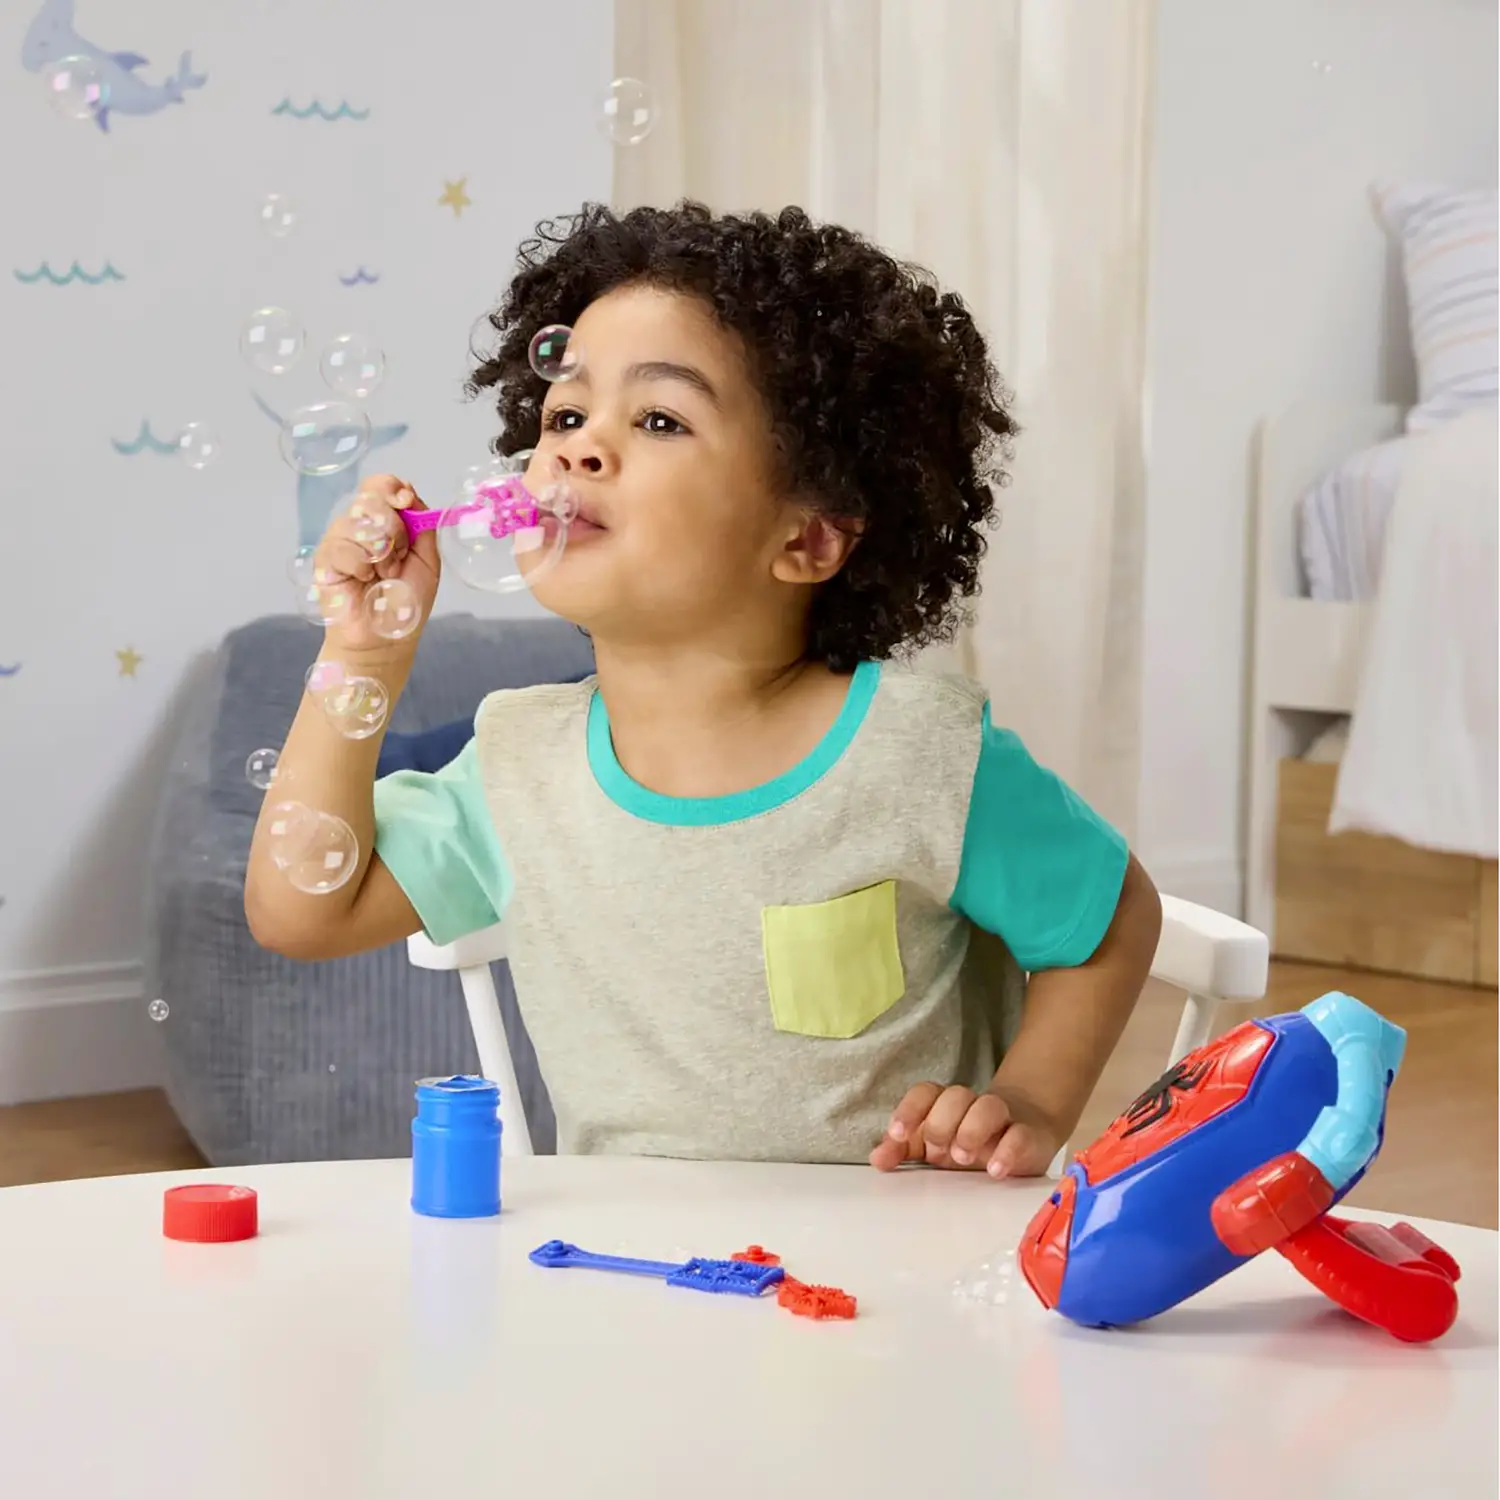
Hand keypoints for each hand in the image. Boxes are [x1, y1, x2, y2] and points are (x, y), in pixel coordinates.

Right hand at [311, 475, 440, 655]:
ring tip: (384, 576)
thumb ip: (422, 525)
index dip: (391, 488)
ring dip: (381, 553)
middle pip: (369, 500)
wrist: (388, 636)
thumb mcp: (428, 559)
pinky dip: (361, 566)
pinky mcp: (324, 560)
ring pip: (356, 523)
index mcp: (384, 521)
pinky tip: (364, 581)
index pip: (379, 485)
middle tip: (398, 559)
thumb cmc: (406, 599)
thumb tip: (409, 492)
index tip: (405, 502)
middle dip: (394, 530)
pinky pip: (342, 548)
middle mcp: (359, 526)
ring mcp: (339, 541)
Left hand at [869, 1082, 1066, 1179]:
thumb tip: (877, 1158)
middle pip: (955, 1096)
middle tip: (938, 1151)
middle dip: (941, 1122)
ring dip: (971, 1129)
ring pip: (988, 1106)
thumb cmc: (969, 1142)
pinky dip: (1007, 1151)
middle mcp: (972, 1106)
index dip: (909, 1110)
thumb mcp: (933, 1148)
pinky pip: (1019, 1135)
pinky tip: (995, 1170)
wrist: (1025, 1133)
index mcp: (945, 1105)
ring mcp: (1002, 1118)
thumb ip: (904, 1151)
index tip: (898, 1134)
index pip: (925, 1093)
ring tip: (963, 1157)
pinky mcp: (1028, 1136)